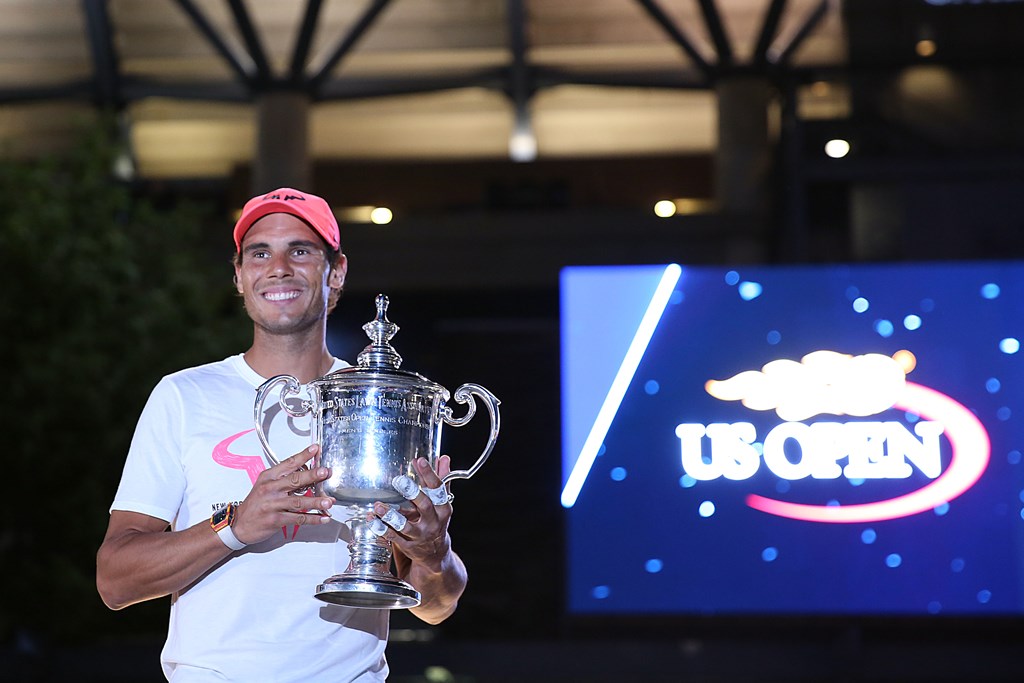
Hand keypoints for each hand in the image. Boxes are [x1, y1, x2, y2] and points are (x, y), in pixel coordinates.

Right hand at [231, 445, 333, 544]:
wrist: (239, 524)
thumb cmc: (255, 504)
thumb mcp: (264, 485)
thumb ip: (283, 478)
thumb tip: (307, 473)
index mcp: (269, 477)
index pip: (288, 463)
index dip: (303, 455)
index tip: (316, 449)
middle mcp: (270, 489)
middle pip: (294, 480)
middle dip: (312, 475)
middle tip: (325, 472)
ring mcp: (273, 505)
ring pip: (298, 502)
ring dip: (316, 502)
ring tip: (329, 501)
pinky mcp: (275, 520)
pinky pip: (297, 518)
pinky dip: (313, 519)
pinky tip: (323, 517)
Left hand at [372, 456, 453, 571]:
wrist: (436, 554)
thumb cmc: (437, 521)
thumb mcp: (442, 502)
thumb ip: (441, 480)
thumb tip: (444, 458)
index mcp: (443, 509)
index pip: (438, 489)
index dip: (429, 474)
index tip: (419, 461)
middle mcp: (433, 522)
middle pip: (425, 506)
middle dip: (413, 493)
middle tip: (399, 481)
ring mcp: (420, 535)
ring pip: (405, 525)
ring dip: (391, 515)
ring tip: (379, 506)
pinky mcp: (408, 546)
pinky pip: (394, 537)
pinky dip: (382, 528)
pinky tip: (372, 519)